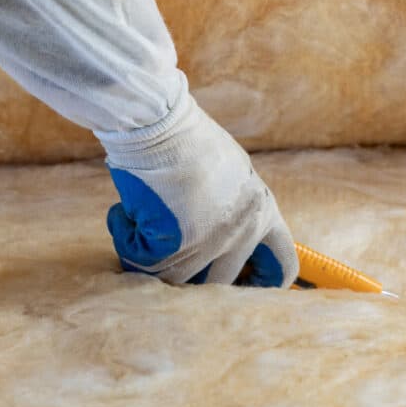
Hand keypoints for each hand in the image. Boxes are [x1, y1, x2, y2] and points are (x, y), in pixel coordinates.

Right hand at [95, 91, 298, 285]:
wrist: (157, 120)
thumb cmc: (185, 139)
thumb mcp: (230, 173)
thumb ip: (233, 207)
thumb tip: (218, 241)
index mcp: (262, 211)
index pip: (282, 266)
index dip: (262, 283)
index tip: (241, 286)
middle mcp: (243, 231)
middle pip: (221, 284)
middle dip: (188, 274)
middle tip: (162, 255)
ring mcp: (211, 242)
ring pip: (175, 278)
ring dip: (149, 254)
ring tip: (137, 221)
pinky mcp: (176, 245)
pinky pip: (143, 262)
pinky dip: (126, 239)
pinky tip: (123, 212)